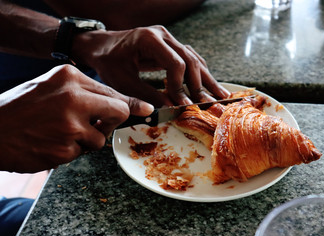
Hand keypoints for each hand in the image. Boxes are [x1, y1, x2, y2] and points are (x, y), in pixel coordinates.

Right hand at [0, 65, 152, 172]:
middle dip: (113, 122)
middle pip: (118, 113)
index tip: (146, 109)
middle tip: (98, 124)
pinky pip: (81, 152)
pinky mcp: (65, 149)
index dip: (132, 104)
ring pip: (100, 138)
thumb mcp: (50, 85)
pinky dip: (71, 150)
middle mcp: (74, 99)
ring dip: (86, 139)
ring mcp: (70, 126)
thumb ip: (85, 91)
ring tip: (59, 132)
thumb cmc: (19, 107)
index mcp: (70, 79)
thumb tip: (121, 103)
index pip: (114, 94)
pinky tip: (51, 141)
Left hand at [72, 25, 229, 106]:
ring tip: (220, 95)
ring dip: (206, 79)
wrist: (101, 47)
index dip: (180, 86)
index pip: (176, 63)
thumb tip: (170, 109)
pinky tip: (210, 85)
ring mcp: (168, 39)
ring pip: (194, 59)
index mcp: (149, 39)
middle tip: (209, 103)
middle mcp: (163, 35)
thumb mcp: (123, 81)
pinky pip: (190, 59)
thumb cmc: (108, 61)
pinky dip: (200, 74)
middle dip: (199, 85)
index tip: (181, 104)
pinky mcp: (170, 46)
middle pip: (190, 59)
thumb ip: (146, 95)